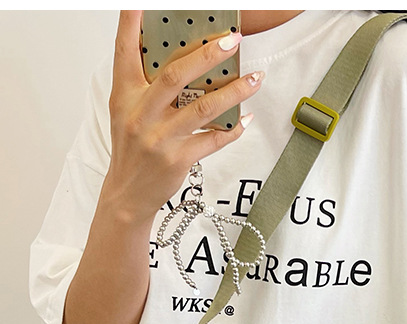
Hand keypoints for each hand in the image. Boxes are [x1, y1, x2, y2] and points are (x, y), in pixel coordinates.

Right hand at [101, 11, 262, 222]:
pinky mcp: (178, 160)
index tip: (141, 3)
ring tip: (255, 78)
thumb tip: (179, 60)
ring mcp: (160, 138)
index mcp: (125, 96)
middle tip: (233, 40)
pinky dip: (233, 129)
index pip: (125, 53)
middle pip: (176, 75)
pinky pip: (213, 140)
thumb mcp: (126, 112)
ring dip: (234, 92)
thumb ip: (145, 86)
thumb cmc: (132, 149)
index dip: (132, 25)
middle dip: (207, 54)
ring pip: (203, 108)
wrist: (128, 194)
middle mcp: (140, 114)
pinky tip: (247, 119)